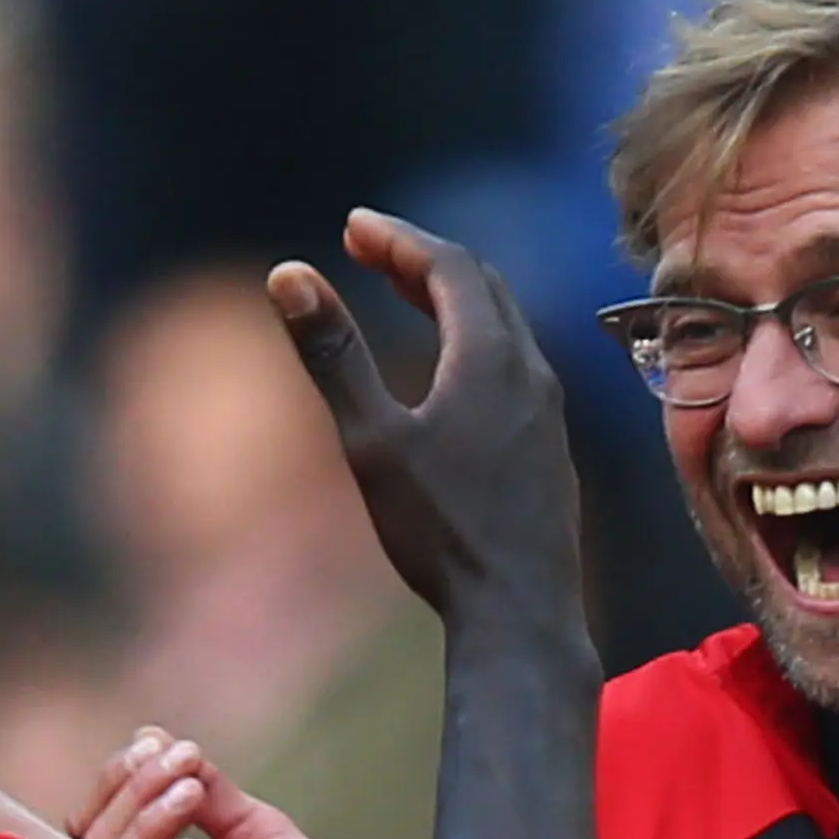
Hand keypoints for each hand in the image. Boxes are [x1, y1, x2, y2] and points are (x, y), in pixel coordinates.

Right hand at [269, 211, 584, 630]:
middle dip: (422, 258)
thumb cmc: (442, 533)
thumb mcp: (371, 442)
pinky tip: (448, 371)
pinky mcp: (549, 445)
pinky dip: (474, 339)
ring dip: (452, 298)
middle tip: (369, 250)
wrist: (521, 612)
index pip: (448, 265)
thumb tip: (288, 275)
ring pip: (504, 325)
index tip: (353, 226)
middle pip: (481, 285)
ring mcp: (548, 410)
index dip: (398, 238)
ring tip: (401, 295)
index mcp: (490, 358)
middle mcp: (531, 371)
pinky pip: (515, 363)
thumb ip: (333, 355)